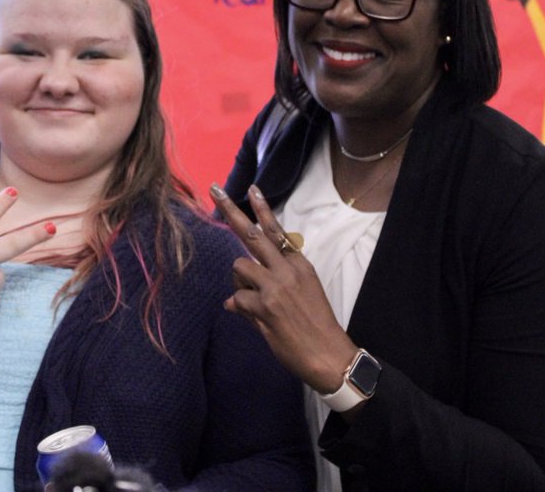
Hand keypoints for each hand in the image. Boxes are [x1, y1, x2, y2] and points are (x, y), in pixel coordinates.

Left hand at [210, 183, 358, 394]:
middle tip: (214, 190)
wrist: (330, 355)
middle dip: (231, 211)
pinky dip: (240, 308)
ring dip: (239, 282)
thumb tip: (232, 298)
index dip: (262, 210)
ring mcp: (276, 285)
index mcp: (299, 264)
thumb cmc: (316, 327)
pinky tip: (254, 318)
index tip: (252, 189)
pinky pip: (237, 298)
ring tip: (253, 300)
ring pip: (239, 266)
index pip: (276, 232)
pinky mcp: (266, 305)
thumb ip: (269, 288)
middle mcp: (288, 269)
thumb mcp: (302, 296)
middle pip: (253, 234)